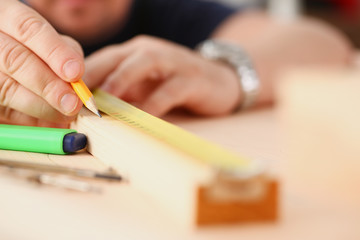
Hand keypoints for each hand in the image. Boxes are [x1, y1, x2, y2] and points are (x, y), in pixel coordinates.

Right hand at [0, 0, 83, 126]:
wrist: (9, 56)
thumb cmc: (37, 48)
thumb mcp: (50, 40)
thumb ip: (66, 52)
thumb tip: (78, 79)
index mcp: (7, 16)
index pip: (29, 28)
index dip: (55, 52)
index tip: (75, 73)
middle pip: (15, 60)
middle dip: (48, 85)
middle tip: (73, 103)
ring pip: (6, 88)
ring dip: (41, 106)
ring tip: (66, 114)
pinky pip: (5, 110)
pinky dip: (30, 118)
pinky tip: (50, 120)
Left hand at [84, 35, 240, 116]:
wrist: (220, 81)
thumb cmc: (175, 85)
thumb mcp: (144, 87)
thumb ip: (120, 96)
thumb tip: (87, 115)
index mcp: (133, 53)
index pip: (99, 60)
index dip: (79, 79)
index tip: (61, 100)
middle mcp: (149, 51)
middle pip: (115, 58)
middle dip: (92, 78)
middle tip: (73, 101)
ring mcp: (172, 62)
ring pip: (142, 64)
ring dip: (121, 81)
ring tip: (104, 101)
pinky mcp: (192, 78)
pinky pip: (170, 89)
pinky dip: (155, 102)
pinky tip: (143, 116)